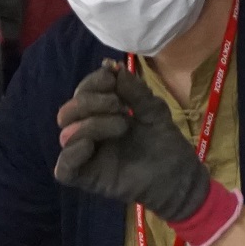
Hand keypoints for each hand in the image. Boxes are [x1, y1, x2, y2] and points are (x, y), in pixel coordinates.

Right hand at [54, 62, 208, 222]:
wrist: (180, 176)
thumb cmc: (165, 143)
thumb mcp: (153, 110)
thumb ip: (133, 90)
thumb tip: (112, 66)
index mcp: (101, 116)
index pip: (81, 94)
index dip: (92, 82)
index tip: (112, 79)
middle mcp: (89, 134)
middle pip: (67, 112)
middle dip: (89, 102)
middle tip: (120, 106)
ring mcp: (87, 157)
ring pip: (67, 135)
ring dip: (92, 123)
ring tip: (123, 125)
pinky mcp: (89, 178)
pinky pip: (64, 169)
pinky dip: (72, 153)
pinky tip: (91, 145)